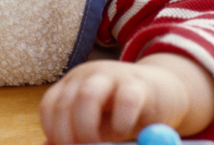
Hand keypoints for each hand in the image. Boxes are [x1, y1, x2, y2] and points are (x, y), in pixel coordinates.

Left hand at [39, 54, 213, 143]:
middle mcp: (85, 76)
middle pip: (64, 102)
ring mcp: (110, 75)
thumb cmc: (123, 112)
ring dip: (88, 128)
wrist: (163, 91)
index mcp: (71, 85)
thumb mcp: (98, 124)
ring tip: (101, 144)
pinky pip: (125, 100)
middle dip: (69, 134)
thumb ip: (76, 134)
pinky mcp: (137, 83)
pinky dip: (121, 121)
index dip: (53, 131)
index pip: (50, 106)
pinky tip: (123, 130)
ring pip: (87, 96)